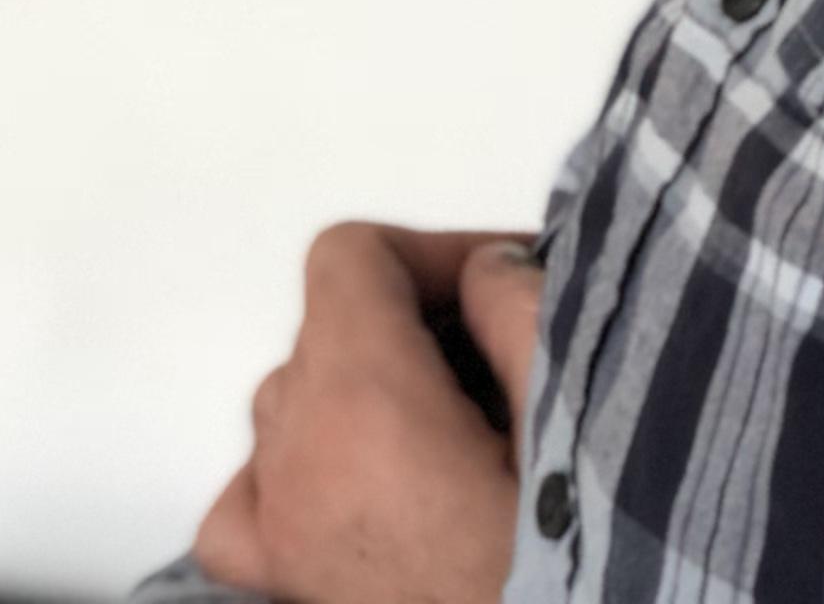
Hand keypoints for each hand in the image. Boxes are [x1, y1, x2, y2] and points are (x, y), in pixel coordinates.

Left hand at [193, 223, 546, 603]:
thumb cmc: (559, 567)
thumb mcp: (574, 417)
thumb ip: (519, 312)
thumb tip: (486, 272)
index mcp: (362, 404)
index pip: (348, 261)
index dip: (430, 254)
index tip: (497, 283)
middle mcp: (299, 463)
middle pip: (325, 330)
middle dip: (413, 321)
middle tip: (505, 353)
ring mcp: (282, 533)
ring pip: (290, 405)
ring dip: (363, 389)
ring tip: (458, 427)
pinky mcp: (288, 585)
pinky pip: (249, 498)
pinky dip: (293, 470)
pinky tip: (360, 480)